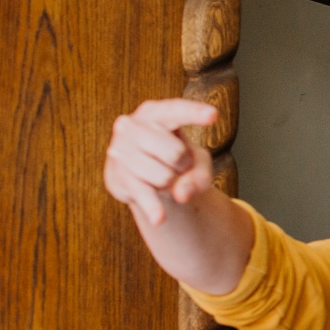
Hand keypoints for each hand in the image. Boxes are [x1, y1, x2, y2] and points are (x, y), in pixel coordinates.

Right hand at [104, 99, 220, 225]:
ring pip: (163, 177)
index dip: (194, 113)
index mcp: (155, 112)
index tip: (214, 115)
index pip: (176, 110)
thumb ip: (200, 176)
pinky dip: (153, 207)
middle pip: (175, 153)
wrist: (144, 173)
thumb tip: (181, 194)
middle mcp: (131, 125)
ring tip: (163, 175)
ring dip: (171, 183)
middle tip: (176, 164)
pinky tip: (160, 218)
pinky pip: (142, 193)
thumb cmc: (175, 158)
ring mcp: (119, 150)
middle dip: (183, 165)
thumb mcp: (197, 162)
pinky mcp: (115, 175)